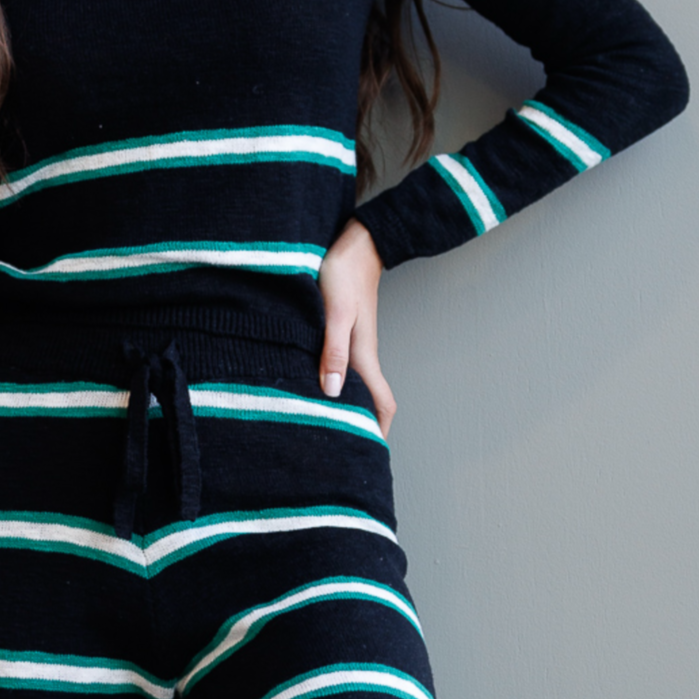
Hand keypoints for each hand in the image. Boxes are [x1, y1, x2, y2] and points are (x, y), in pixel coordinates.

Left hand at [318, 218, 395, 436]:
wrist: (356, 243)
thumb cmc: (343, 274)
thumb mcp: (335, 312)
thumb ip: (333, 350)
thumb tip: (331, 391)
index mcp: (363, 355)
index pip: (382, 403)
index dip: (380, 430)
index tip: (369, 454)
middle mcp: (362, 354)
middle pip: (370, 400)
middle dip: (362, 426)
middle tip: (344, 449)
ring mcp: (354, 344)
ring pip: (356, 384)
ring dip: (348, 406)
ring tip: (328, 425)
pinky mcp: (343, 332)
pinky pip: (343, 367)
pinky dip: (335, 383)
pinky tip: (317, 385)